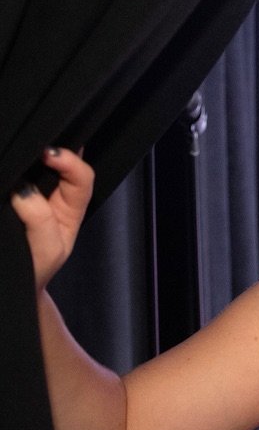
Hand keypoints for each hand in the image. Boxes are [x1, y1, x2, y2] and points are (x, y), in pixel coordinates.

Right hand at [9, 147, 92, 290]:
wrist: (8, 285)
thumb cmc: (33, 268)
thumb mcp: (46, 249)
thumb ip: (41, 218)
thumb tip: (23, 188)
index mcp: (71, 208)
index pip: (81, 177)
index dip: (69, 162)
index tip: (49, 154)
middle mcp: (53, 196)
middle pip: (59, 164)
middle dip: (49, 150)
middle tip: (32, 144)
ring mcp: (30, 195)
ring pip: (34, 168)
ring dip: (27, 158)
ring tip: (18, 151)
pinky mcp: (8, 198)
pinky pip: (13, 178)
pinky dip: (12, 170)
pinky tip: (7, 165)